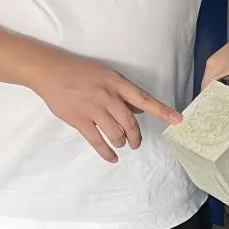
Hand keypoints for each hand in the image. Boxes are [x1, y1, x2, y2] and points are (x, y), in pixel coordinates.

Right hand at [29, 52, 181, 162]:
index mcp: (116, 82)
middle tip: (136, 142)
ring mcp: (93, 109)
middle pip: (130, 123)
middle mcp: (107, 96)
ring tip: (121, 144)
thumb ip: (121, 92)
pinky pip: (98, 142)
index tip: (178, 120)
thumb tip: (137, 109)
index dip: (162, 111)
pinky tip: (112, 156)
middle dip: (136, 137)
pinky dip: (108, 153)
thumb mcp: (104, 74)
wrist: (50, 71)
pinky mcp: (79, 120)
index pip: (144, 99)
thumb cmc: (78, 71)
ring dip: (122, 143)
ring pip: (116, 134)